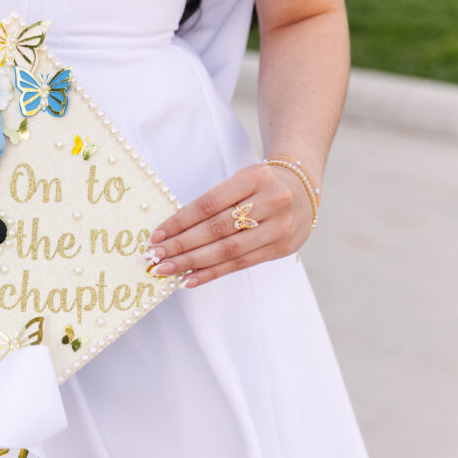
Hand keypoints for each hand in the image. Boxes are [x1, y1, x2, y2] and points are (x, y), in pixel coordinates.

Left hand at [144, 162, 314, 286]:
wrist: (304, 190)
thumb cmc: (261, 186)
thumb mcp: (241, 181)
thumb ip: (214, 204)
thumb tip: (172, 233)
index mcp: (256, 177)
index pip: (209, 204)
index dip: (180, 222)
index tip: (156, 236)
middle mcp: (271, 201)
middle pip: (217, 229)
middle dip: (181, 246)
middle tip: (154, 258)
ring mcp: (280, 227)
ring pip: (228, 250)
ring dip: (192, 263)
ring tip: (166, 270)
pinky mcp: (282, 248)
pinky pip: (240, 264)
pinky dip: (212, 273)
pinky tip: (189, 280)